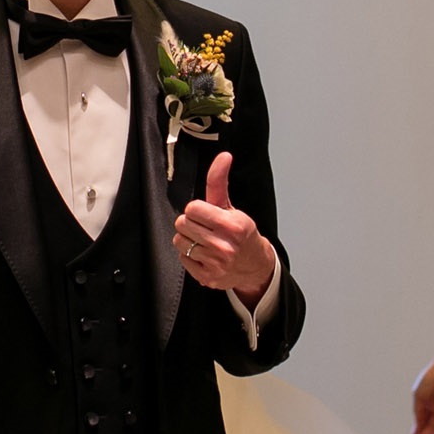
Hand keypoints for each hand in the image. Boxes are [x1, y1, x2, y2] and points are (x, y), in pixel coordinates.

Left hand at [173, 152, 274, 303]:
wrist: (254, 265)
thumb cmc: (241, 233)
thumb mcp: (231, 206)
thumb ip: (219, 182)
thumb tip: (223, 156)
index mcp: (231, 225)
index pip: (192, 209)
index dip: (197, 210)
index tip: (206, 214)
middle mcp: (224, 245)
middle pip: (182, 224)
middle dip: (191, 223)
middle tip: (205, 228)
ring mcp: (215, 263)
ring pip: (179, 241)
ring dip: (188, 239)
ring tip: (203, 240)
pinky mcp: (206, 277)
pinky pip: (182, 258)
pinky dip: (189, 256)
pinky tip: (203, 254)